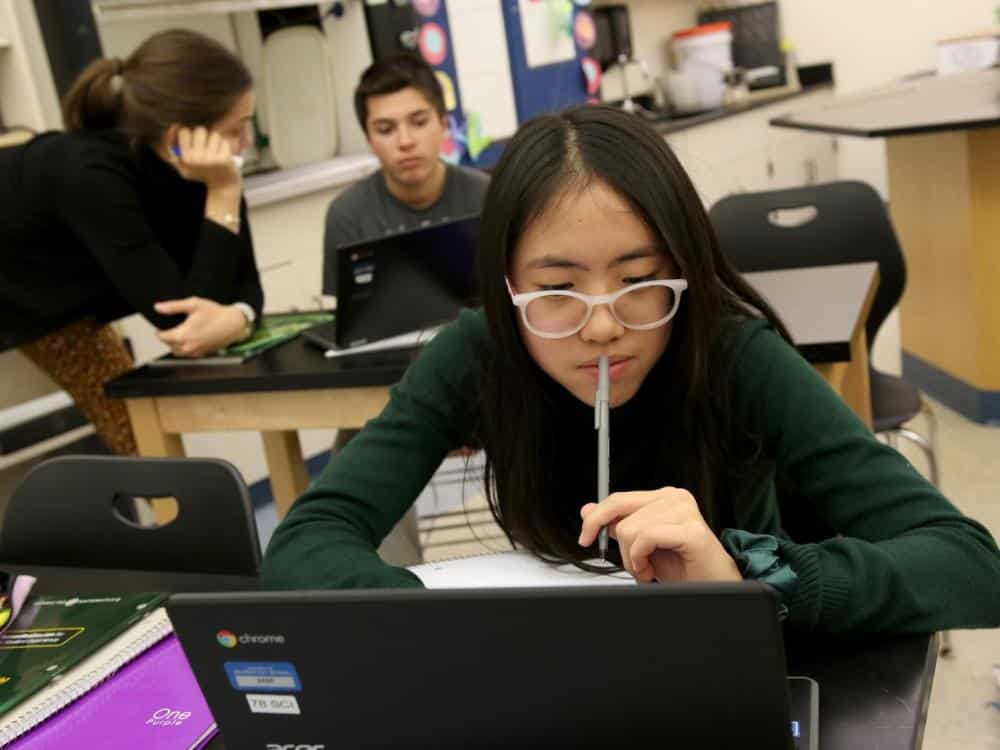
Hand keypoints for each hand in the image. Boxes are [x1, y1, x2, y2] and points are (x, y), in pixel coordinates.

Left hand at [154, 297, 247, 357]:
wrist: (234, 324)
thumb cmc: (216, 313)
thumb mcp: (193, 304)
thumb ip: (173, 306)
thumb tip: (158, 307)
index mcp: (183, 335)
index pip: (161, 337)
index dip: (159, 330)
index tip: (161, 325)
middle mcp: (188, 346)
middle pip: (168, 345)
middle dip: (167, 336)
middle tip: (173, 326)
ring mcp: (196, 352)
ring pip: (177, 351)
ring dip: (175, 344)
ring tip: (181, 333)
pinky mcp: (203, 354)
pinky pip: (188, 353)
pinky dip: (186, 347)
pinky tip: (192, 337)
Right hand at [169, 126, 240, 188]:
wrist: (222, 187)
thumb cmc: (201, 173)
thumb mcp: (183, 165)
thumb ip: (173, 148)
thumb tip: (173, 126)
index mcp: (186, 158)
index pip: (184, 132)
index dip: (189, 135)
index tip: (192, 142)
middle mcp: (197, 158)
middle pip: (200, 130)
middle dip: (204, 136)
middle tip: (206, 146)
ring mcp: (212, 159)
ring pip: (214, 135)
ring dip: (215, 141)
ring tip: (215, 151)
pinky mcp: (225, 159)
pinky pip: (225, 142)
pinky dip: (225, 147)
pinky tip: (223, 155)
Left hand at [578, 488, 741, 583]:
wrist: (712, 585)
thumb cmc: (682, 566)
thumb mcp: (641, 545)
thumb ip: (617, 525)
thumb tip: (589, 510)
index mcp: (662, 497)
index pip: (618, 499)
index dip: (596, 518)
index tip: (585, 537)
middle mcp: (674, 498)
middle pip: (620, 510)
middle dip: (617, 544)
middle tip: (631, 563)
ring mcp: (685, 511)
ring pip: (630, 529)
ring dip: (633, 558)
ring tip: (648, 568)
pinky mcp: (692, 530)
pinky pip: (646, 538)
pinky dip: (641, 559)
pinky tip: (652, 571)